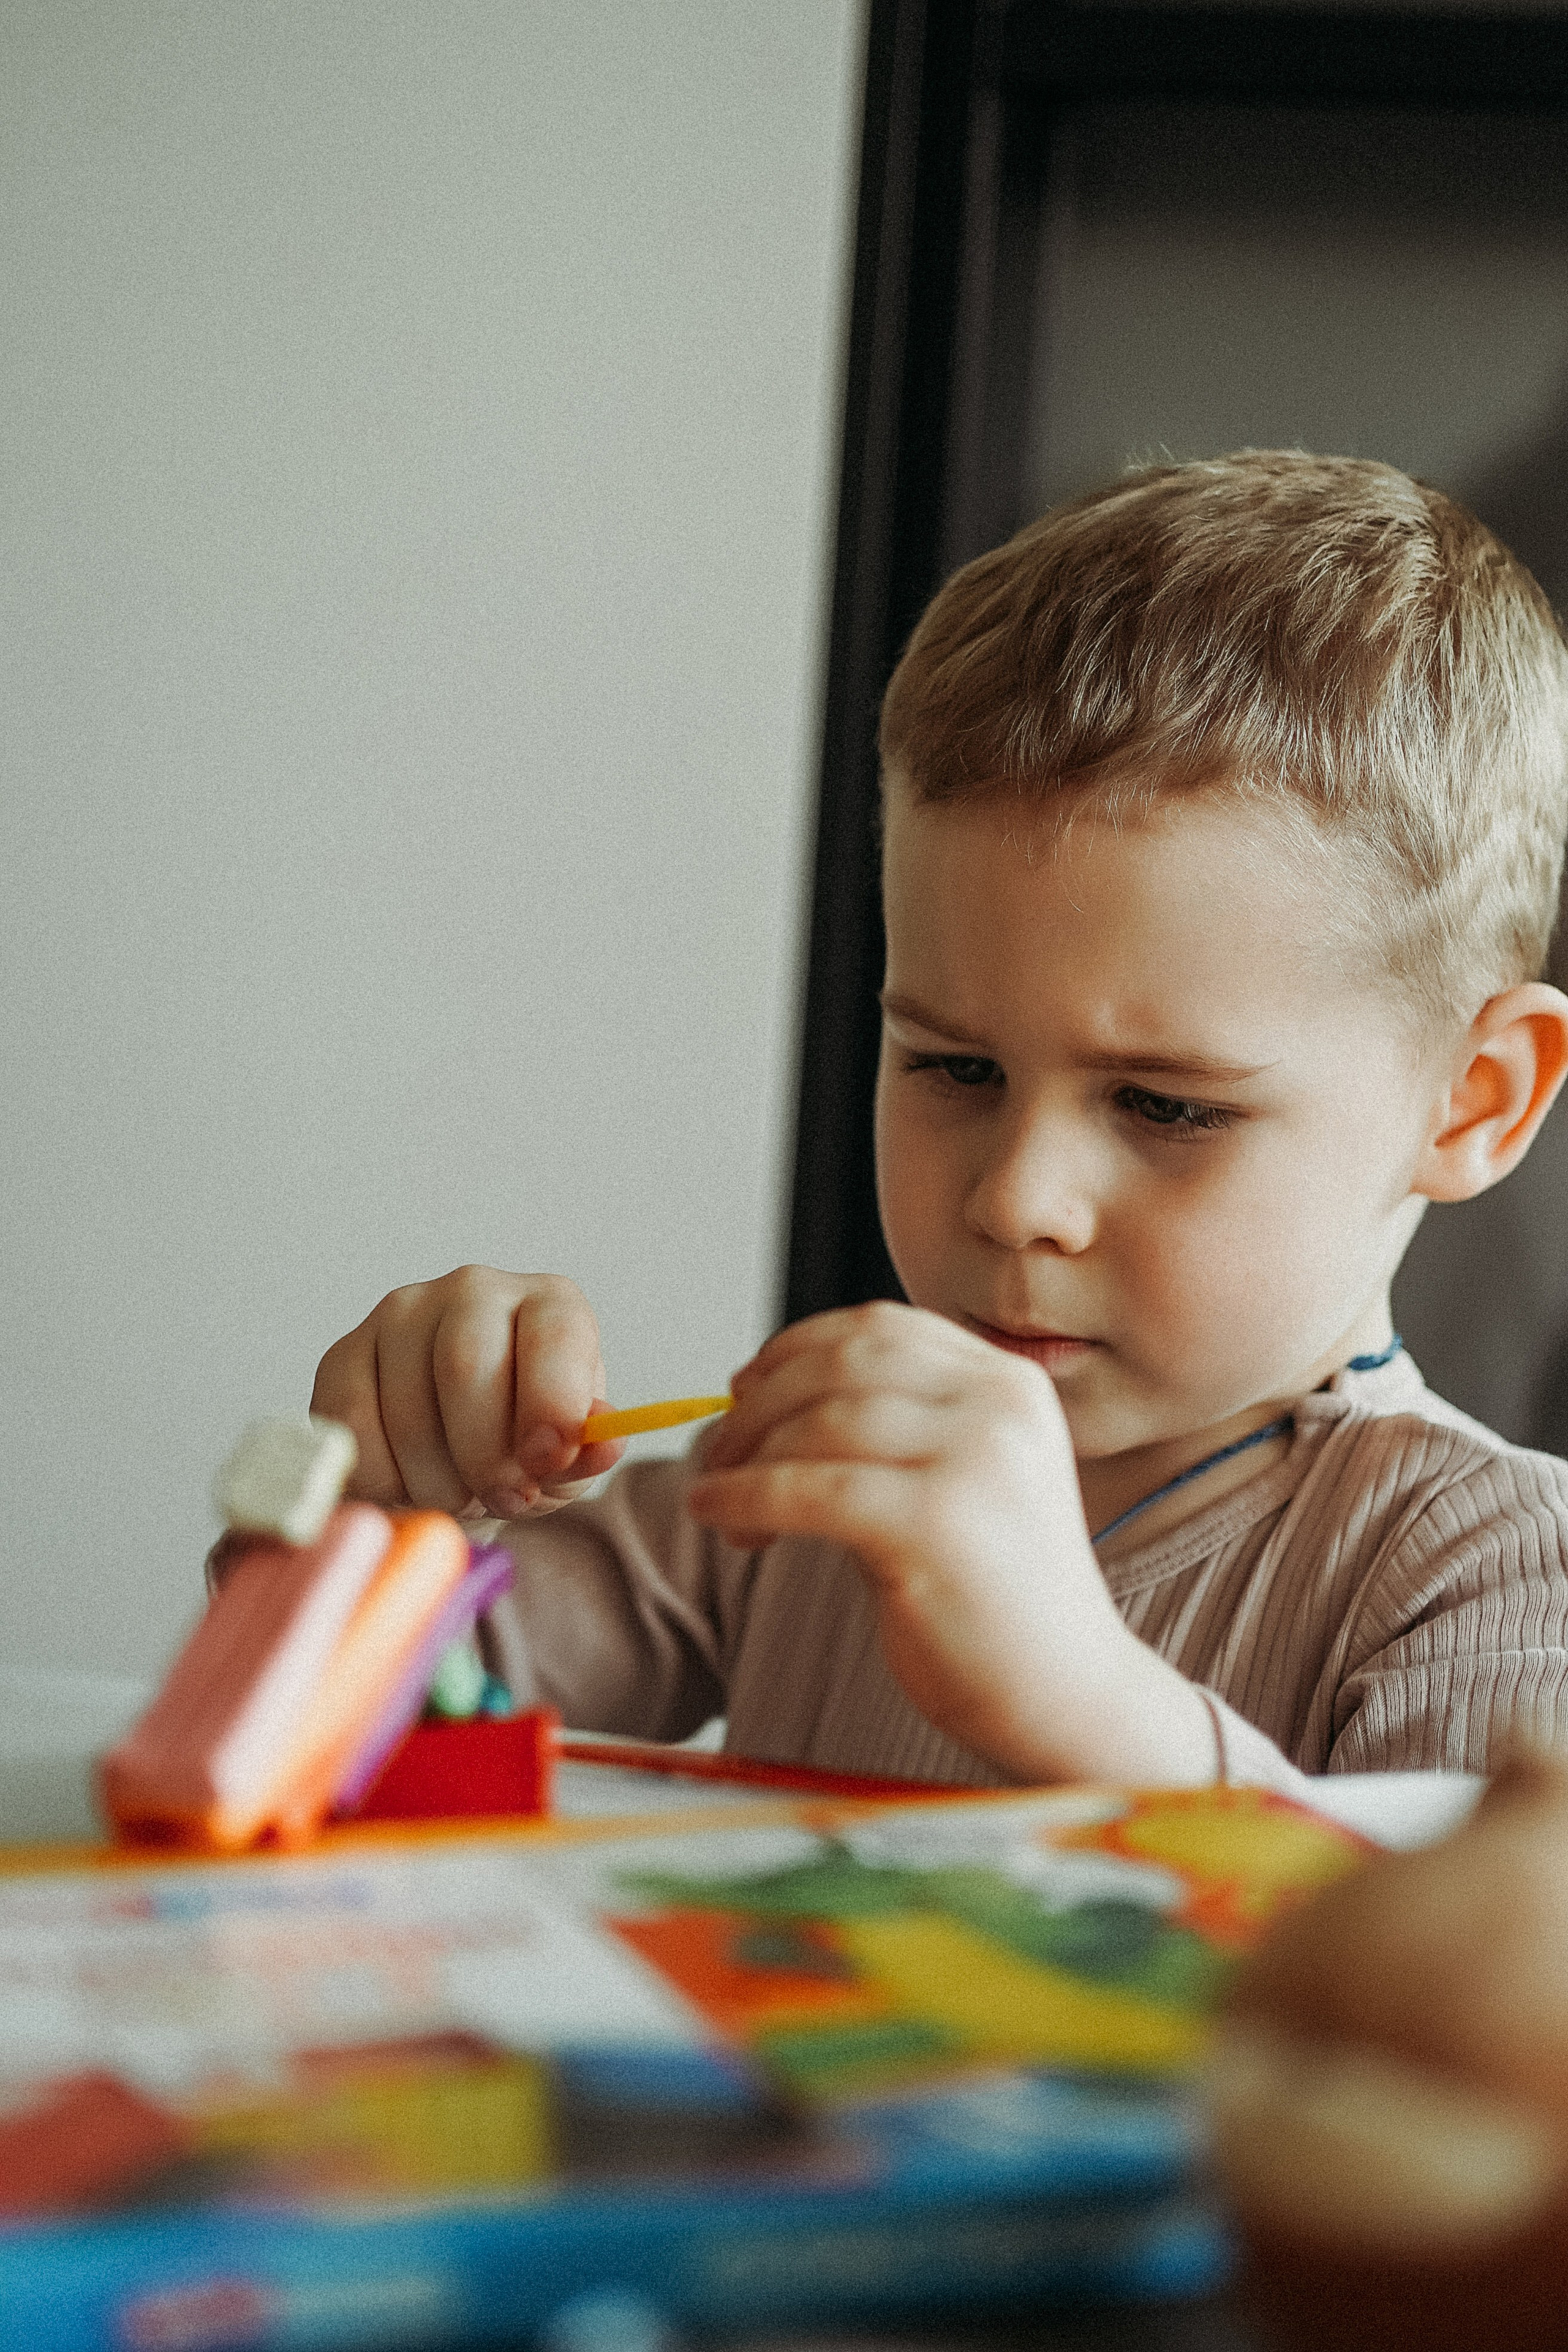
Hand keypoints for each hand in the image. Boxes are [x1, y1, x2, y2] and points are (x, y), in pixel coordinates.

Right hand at [311, 1266, 624, 1518]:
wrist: (457, 1451)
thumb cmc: (522, 1444)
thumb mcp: (567, 1457)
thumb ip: (584, 1452)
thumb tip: (602, 1444)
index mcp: (550, 1304)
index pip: (553, 1337)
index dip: (549, 1404)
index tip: (546, 1462)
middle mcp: (475, 1290)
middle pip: (465, 1367)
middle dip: (484, 1456)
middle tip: (501, 1498)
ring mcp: (402, 1315)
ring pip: (407, 1410)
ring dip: (438, 1481)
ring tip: (460, 1494)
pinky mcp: (343, 1354)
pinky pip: (353, 1428)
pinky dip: (385, 1480)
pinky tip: (410, 1484)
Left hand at [688, 1301, 1213, 1781]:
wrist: (1070, 1697)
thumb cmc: (998, 1602)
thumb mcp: (959, 1482)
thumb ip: (890, 1433)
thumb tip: (767, 1400)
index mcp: (1009, 1384)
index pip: (880, 1329)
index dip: (795, 1349)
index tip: (744, 1388)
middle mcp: (1000, 1405)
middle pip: (843, 1363)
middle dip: (760, 1403)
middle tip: (718, 1452)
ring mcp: (976, 1459)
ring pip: (821, 1420)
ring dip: (746, 1455)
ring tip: (720, 1500)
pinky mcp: (939, 1523)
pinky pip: (811, 1490)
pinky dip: (747, 1497)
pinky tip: (721, 1517)